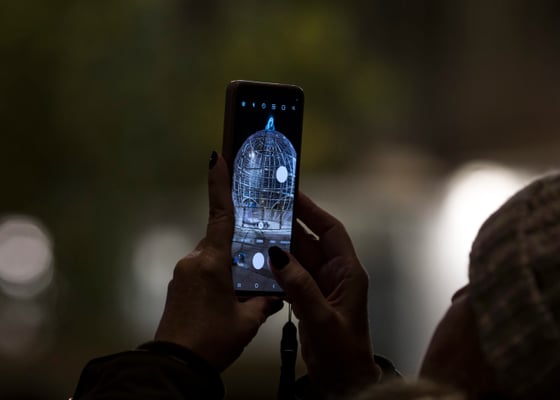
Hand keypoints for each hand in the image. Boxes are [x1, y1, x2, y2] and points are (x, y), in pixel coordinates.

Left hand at [155, 152, 282, 370]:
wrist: (175, 366)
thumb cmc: (212, 340)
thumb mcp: (247, 321)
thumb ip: (264, 302)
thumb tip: (276, 294)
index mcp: (212, 262)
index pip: (220, 215)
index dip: (219, 184)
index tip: (217, 158)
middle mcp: (194, 260)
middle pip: (220, 240)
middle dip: (238, 249)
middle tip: (253, 268)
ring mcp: (183, 272)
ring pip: (212, 257)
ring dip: (228, 268)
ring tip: (239, 297)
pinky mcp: (178, 285)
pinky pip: (201, 271)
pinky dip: (216, 278)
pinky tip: (225, 302)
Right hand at [269, 193, 380, 395]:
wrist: (342, 381)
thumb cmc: (342, 352)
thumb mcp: (321, 317)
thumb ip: (300, 286)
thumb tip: (277, 255)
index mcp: (347, 272)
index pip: (331, 231)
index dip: (313, 212)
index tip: (293, 195)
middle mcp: (335, 274)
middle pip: (311, 241)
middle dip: (290, 226)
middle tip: (265, 211)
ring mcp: (321, 286)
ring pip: (299, 258)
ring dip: (280, 247)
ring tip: (257, 232)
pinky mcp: (309, 299)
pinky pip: (292, 275)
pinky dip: (277, 269)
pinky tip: (259, 264)